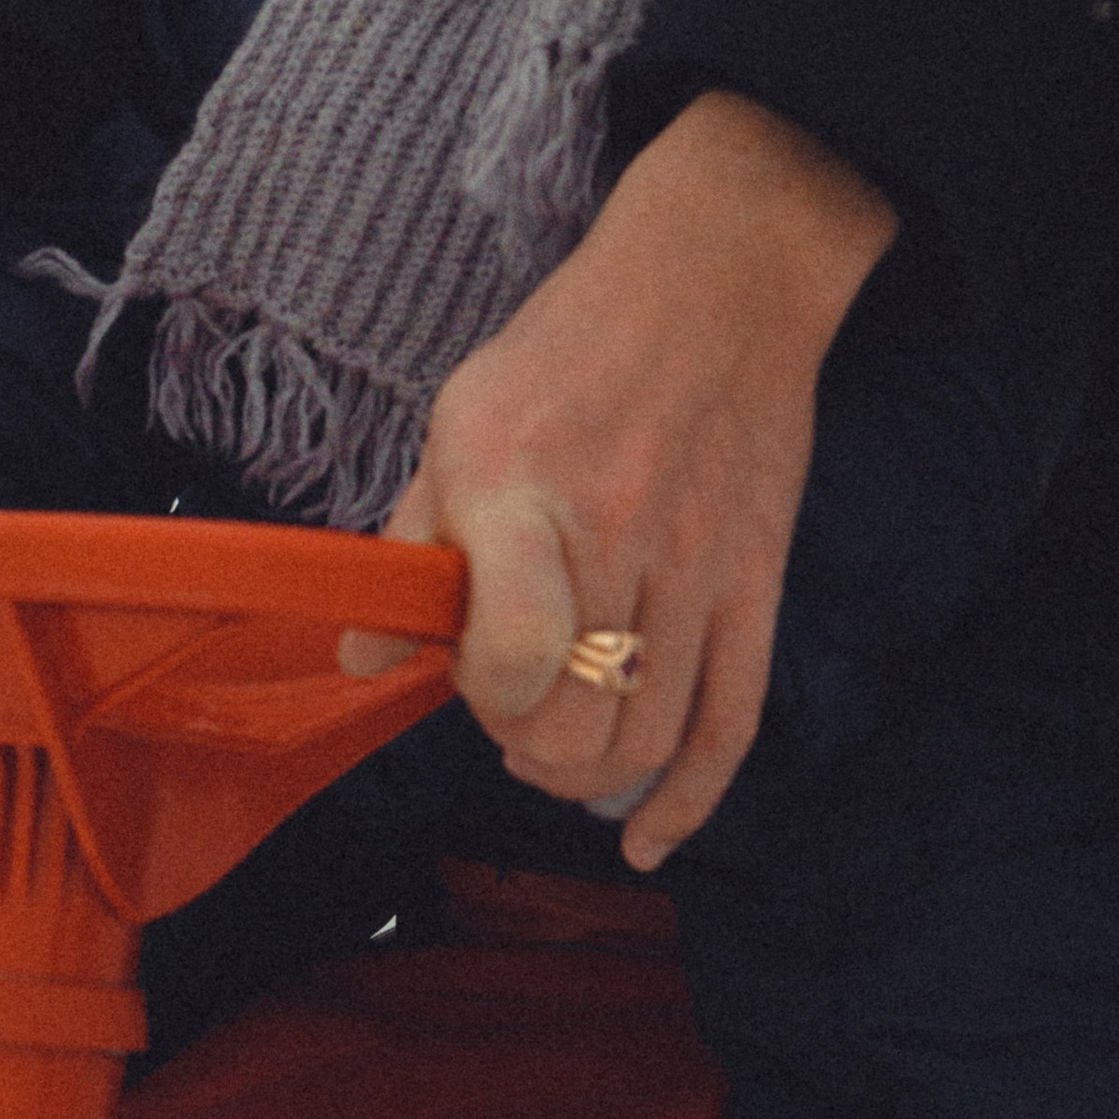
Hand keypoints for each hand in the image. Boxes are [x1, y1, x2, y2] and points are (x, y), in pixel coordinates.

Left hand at [359, 93, 895, 871]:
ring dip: (588, 774)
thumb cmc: (571, 349)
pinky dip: (687, 800)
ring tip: (555, 744)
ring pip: (646, 739)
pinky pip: (731, 723)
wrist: (717, 283)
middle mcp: (616, 533)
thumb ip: (414, 540)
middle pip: (579, 722)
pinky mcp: (756, 583)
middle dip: (527, 742)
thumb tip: (363, 654)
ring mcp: (697, 566)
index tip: (468, 667)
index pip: (513, 651)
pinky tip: (645, 836)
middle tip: (509, 702)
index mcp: (521, 485)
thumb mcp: (463, 418)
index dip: (482, 690)